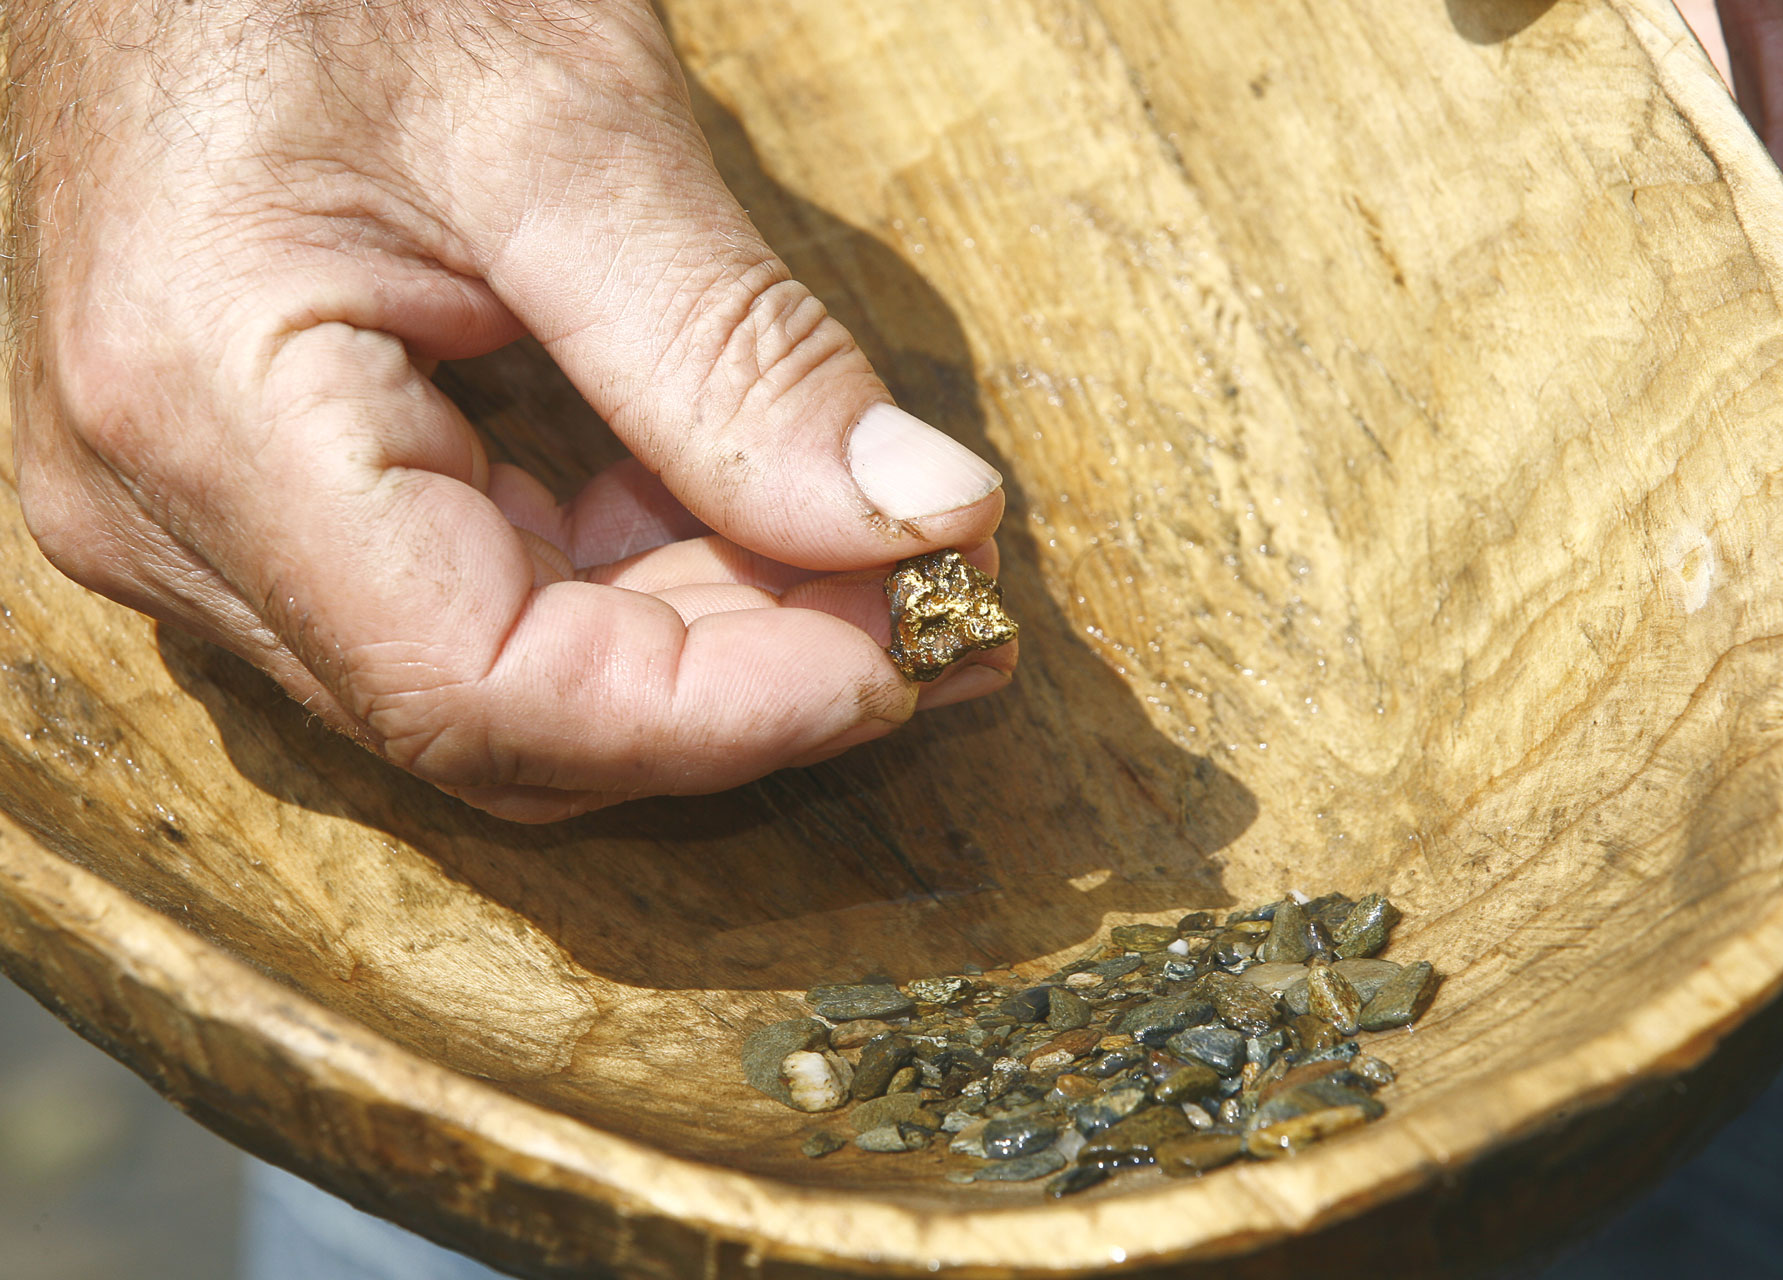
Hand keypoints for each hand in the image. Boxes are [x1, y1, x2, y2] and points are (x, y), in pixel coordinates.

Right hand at [5, 2, 1013, 821]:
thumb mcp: (566, 131)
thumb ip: (737, 351)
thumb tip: (927, 519)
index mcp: (216, 423)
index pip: (484, 692)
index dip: (722, 713)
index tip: (913, 653)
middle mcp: (179, 518)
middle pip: (506, 716)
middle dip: (746, 686)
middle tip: (947, 615)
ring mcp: (212, 520)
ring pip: (507, 682)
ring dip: (712, 643)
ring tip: (891, 571)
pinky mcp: (272, 497)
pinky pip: (480, 605)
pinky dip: (642, 583)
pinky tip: (768, 529)